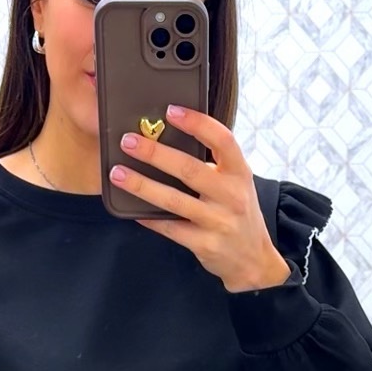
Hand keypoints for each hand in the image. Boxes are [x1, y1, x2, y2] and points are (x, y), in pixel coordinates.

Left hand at [110, 105, 294, 293]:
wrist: (253, 259)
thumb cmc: (238, 213)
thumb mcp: (237, 183)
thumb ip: (213, 165)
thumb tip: (167, 140)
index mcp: (240, 173)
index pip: (222, 140)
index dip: (197, 123)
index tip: (171, 111)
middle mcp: (231, 196)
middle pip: (189, 169)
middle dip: (155, 153)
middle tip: (128, 141)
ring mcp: (218, 222)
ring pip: (174, 200)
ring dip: (142, 185)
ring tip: (118, 173)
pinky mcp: (204, 244)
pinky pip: (170, 228)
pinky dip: (149, 217)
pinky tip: (131, 208)